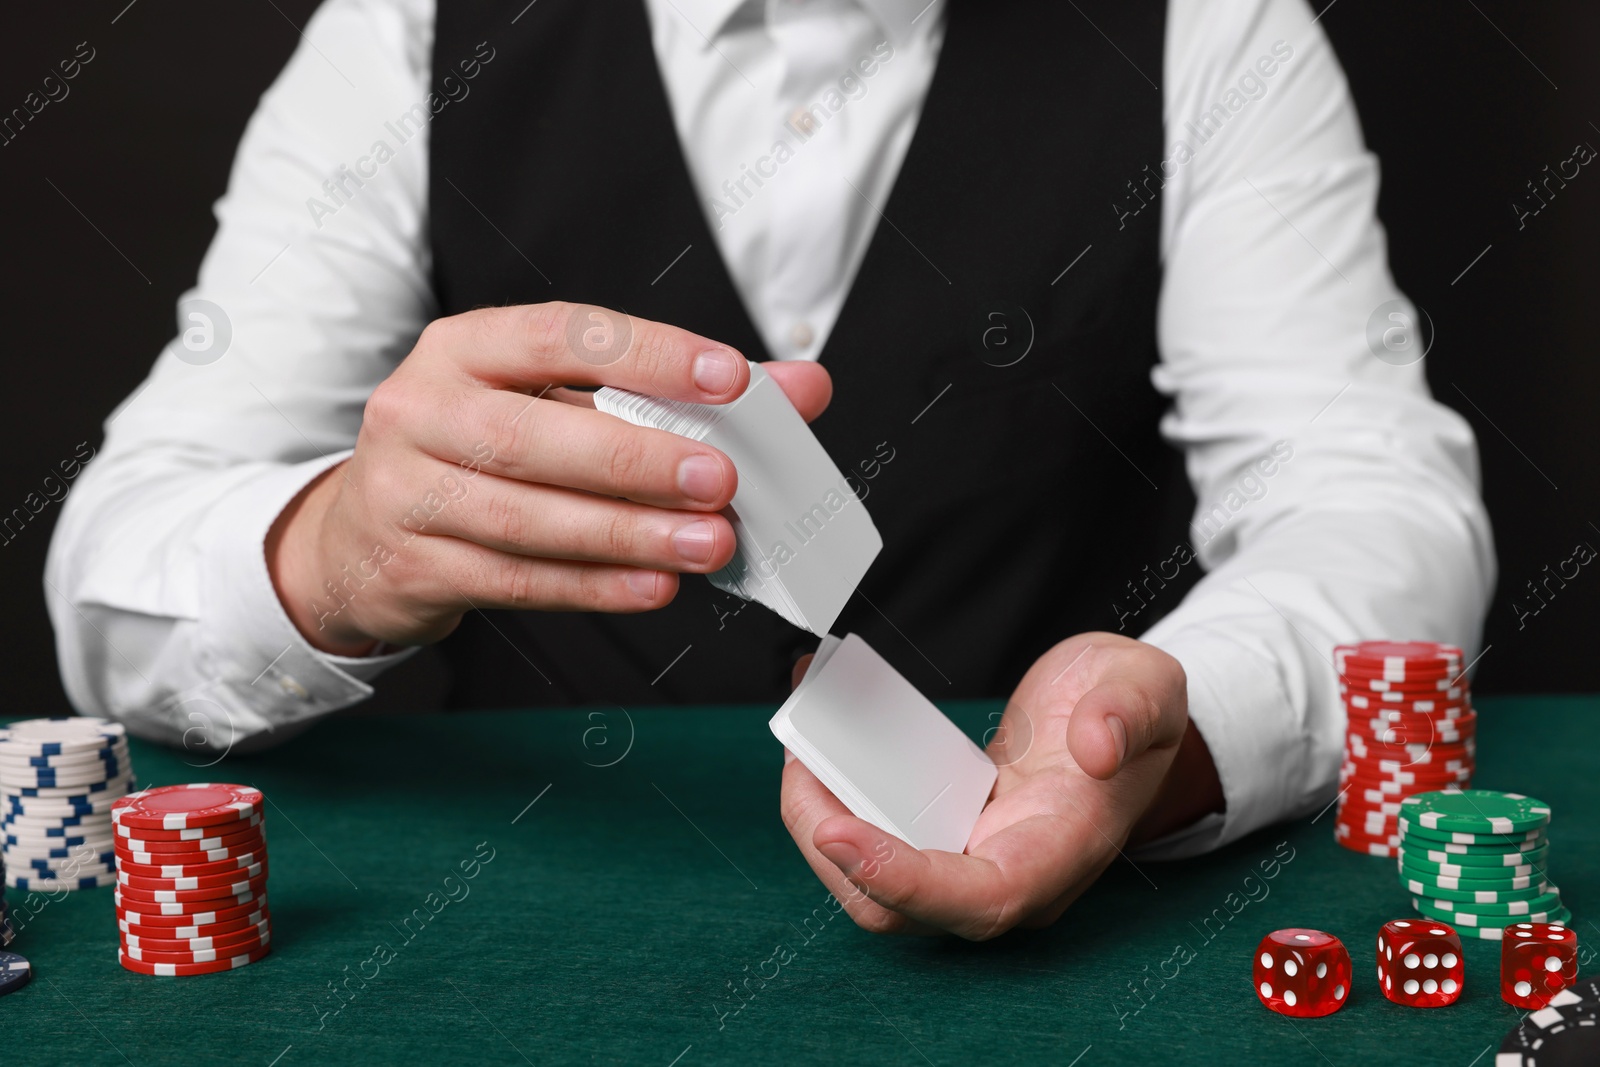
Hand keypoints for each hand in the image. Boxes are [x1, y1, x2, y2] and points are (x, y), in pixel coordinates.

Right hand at [267, 302, 831, 653]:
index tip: (729, 377)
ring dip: (627, 534)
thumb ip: (675, 393)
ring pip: (526, 517)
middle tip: (723, 481)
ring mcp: (407, 490)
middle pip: (535, 435)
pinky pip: (515, 580)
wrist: (360, 535)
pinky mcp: (413, 564)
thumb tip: (802, 388)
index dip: (647, 354)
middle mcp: (423, 409)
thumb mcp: (560, 404)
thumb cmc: (483, 453)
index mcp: (465, 348)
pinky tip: (655, 585)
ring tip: (708, 544)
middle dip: (639, 460)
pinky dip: (593, 586)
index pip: (561, 334)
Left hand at [779, 632, 1222, 938]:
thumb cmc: (1131, 709)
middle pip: (901, 907)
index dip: (905, 880)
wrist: (1120, 715)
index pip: (982, 898)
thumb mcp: (1145, 686)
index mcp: (1064, 848)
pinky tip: (817, 742)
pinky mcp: (943, 834)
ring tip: (800, 745)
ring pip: (874, 884)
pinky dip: (835, 800)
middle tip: (800, 765)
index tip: (838, 835)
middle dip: (831, 847)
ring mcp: (971, 859)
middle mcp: (1010, 872)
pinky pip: (876, 839)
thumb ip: (1126, 712)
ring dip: (820, 825)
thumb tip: (1096, 747)